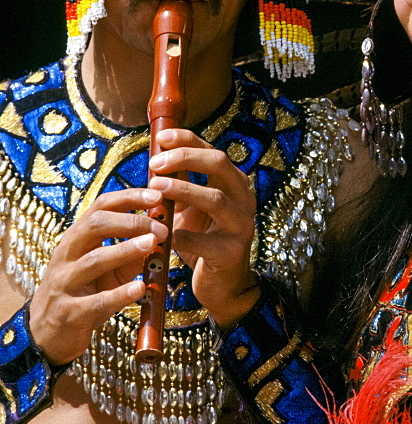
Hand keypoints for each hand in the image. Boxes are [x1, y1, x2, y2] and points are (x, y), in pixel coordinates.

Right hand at [29, 188, 167, 365]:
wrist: (45, 335)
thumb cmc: (82, 293)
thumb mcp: (106, 269)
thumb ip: (130, 252)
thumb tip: (161, 234)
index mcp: (76, 239)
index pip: (101, 207)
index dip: (129, 198)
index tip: (157, 196)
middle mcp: (67, 255)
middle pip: (95, 226)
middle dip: (130, 222)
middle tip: (160, 227)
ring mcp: (65, 283)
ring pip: (94, 260)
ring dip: (126, 250)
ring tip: (152, 244)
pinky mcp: (70, 313)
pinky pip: (97, 301)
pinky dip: (120, 294)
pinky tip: (141, 288)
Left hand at [148, 128, 258, 326]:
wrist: (221, 285)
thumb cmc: (202, 239)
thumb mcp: (191, 207)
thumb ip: (180, 184)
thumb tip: (155, 156)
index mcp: (234, 184)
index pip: (212, 151)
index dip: (187, 140)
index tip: (161, 138)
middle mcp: (244, 199)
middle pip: (219, 165)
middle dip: (185, 158)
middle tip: (155, 164)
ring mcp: (241, 226)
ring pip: (215, 198)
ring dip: (182, 190)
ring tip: (154, 188)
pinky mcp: (232, 254)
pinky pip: (205, 242)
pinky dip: (181, 236)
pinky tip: (162, 235)